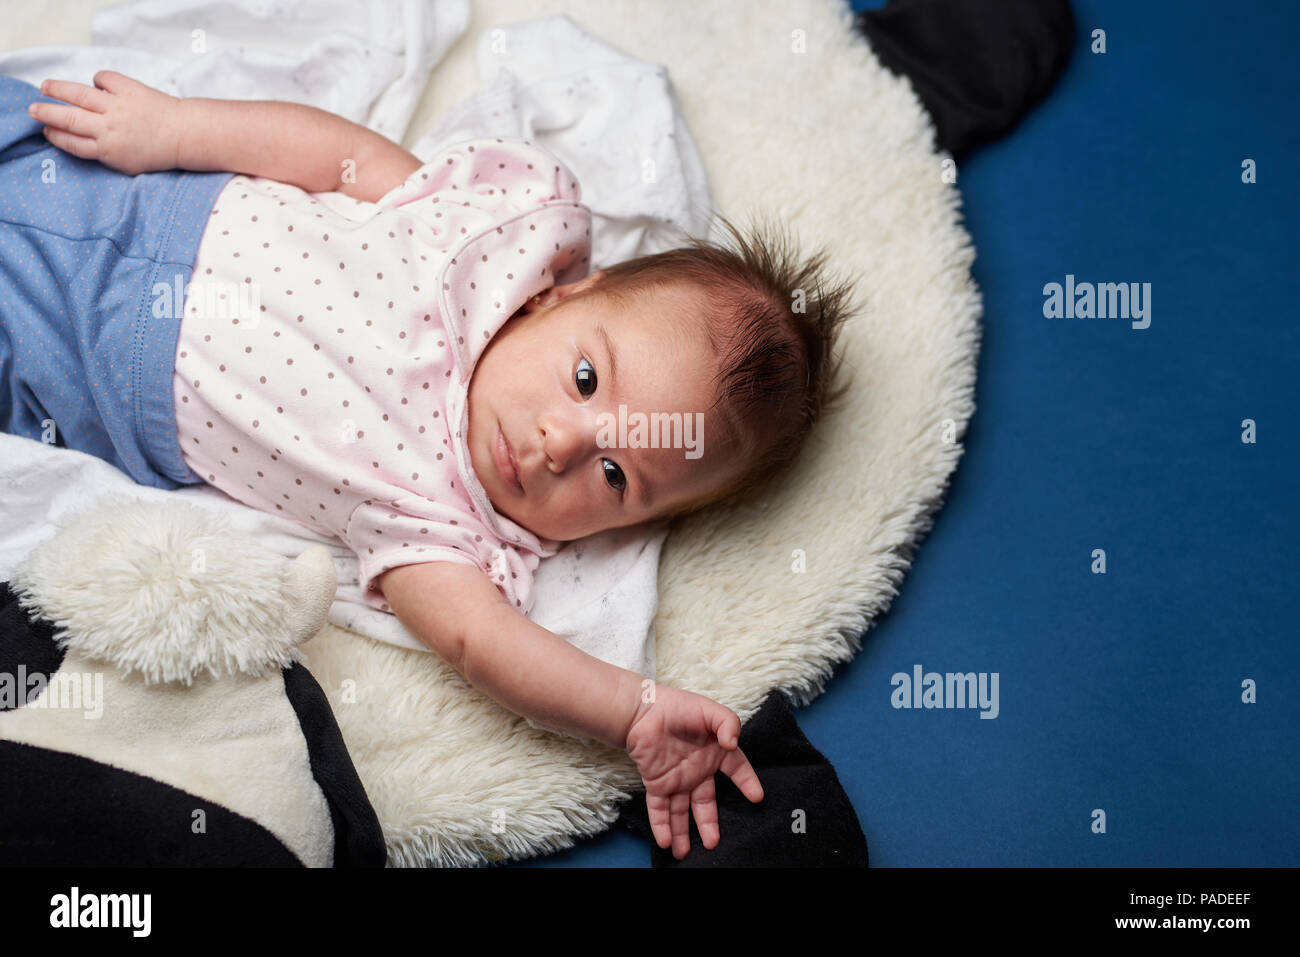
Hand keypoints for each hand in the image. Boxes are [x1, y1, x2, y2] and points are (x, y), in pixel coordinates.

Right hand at [27, 71, 183, 174]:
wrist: (183, 136)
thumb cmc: (157, 152)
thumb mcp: (127, 163)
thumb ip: (103, 152)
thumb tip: (78, 137)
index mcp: (108, 151)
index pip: (72, 143)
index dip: (56, 135)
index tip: (46, 130)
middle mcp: (108, 129)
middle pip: (68, 119)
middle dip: (47, 113)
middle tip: (33, 109)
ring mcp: (117, 107)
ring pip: (78, 95)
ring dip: (58, 89)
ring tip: (46, 87)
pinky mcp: (129, 89)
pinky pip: (104, 78)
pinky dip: (98, 79)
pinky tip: (98, 84)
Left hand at [624, 683, 763, 858]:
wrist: (643, 710)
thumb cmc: (679, 707)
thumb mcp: (710, 710)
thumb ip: (728, 723)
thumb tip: (733, 743)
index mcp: (715, 753)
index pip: (737, 770)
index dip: (748, 782)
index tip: (757, 797)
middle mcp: (698, 771)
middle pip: (707, 803)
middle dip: (710, 824)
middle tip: (714, 844)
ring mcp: (677, 779)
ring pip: (682, 812)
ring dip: (684, 833)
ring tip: (685, 854)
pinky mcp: (656, 783)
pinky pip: (660, 808)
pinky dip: (662, 825)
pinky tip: (665, 842)